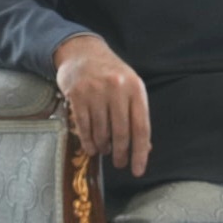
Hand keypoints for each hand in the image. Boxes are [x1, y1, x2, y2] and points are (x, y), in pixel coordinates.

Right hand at [53, 35, 151, 175]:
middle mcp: (117, 89)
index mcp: (135, 88)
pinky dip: (88, 142)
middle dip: (121, 153)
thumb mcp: (130, 86)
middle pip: (121, 132)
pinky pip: (84, 127)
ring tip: (105, 150)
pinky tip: (91, 147)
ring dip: (103, 147)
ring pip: (101, 132)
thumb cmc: (110, 73)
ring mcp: (96, 91)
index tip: (138, 170)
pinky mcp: (77, 95)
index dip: (140, 152)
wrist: (82, 52)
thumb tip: (145, 147)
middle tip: (119, 163)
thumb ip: (136, 113)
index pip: (141, 127)